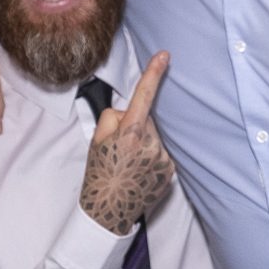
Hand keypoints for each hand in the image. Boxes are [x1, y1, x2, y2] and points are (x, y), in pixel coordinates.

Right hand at [80, 53, 173, 233]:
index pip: (144, 97)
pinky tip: (138, 171)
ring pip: (155, 137)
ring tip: (128, 163)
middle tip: (119, 149)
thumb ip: (114, 118)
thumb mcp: (96, 141)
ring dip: (144, 143)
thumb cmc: (99, 174)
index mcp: (131, 134)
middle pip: (146, 120)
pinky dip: (151, 157)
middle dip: (135, 126)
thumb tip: (130, 111)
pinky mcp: (171, 171)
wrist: (108, 211)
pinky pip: (161, 153)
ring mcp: (164, 159)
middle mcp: (152, 145)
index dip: (154, 74)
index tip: (164, 56)